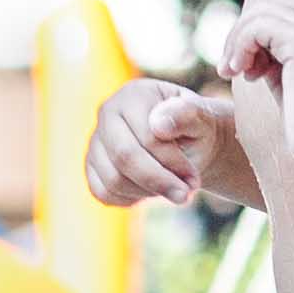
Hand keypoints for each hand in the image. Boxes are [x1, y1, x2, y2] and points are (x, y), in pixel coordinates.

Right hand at [85, 78, 225, 208]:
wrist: (187, 143)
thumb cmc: (195, 128)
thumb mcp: (202, 118)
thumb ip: (186, 115)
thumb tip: (158, 125)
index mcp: (135, 94)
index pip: (148, 136)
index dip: (172, 163)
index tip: (194, 179)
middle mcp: (108, 113)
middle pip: (125, 157)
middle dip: (158, 182)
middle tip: (185, 196)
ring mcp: (96, 140)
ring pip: (113, 180)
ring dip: (148, 192)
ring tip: (173, 189)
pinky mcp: (91, 165)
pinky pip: (103, 192)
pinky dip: (130, 198)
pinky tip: (151, 190)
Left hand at [227, 6, 293, 161]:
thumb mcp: (290, 89)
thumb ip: (275, 67)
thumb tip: (250, 58)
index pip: (278, 21)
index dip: (253, 42)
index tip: (244, 73)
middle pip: (267, 11)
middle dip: (240, 37)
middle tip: (228, 69)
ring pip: (261, 14)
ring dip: (237, 42)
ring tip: (230, 72)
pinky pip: (259, 27)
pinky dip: (241, 45)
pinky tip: (241, 71)